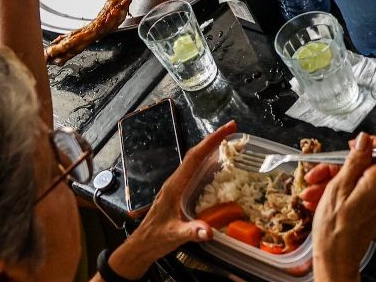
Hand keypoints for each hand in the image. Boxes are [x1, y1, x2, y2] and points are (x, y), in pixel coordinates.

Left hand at [111, 121, 238, 277]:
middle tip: (233, 129)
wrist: (142, 246)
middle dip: (214, 140)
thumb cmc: (156, 239)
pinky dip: (208, 163)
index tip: (228, 129)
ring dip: (211, 149)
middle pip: (196, 154)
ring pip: (195, 161)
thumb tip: (209, 231)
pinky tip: (218, 166)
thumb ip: (191, 232)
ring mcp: (177, 186)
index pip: (194, 157)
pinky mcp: (179, 192)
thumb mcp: (174, 236)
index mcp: (174, 185)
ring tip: (229, 142)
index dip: (211, 141)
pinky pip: (195, 172)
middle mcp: (175, 181)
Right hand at [312, 133, 375, 281]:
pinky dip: (336, 194)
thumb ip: (354, 162)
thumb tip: (365, 140)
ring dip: (330, 182)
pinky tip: (318, 200)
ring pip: (355, 180)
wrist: (335, 259)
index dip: (371, 144)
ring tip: (311, 193)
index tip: (353, 146)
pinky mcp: (369, 211)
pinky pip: (354, 193)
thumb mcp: (338, 188)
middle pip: (364, 166)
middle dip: (337, 168)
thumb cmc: (335, 230)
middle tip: (317, 175)